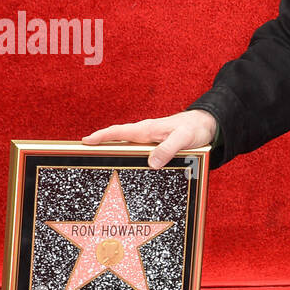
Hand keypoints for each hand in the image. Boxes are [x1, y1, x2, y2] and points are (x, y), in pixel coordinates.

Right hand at [81, 110, 216, 168]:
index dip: (101, 136)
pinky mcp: (156, 145)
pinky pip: (137, 150)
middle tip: (82, 152)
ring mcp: (150, 139)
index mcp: (148, 130)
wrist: (207, 124)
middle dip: (100, 144)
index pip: (119, 132)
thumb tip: (152, 163)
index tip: (85, 141)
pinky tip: (125, 164)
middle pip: (118, 138)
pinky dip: (128, 155)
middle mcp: (146, 133)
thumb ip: (169, 149)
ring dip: (113, 150)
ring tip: (98, 162)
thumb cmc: (195, 129)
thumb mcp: (184, 139)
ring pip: (127, 144)